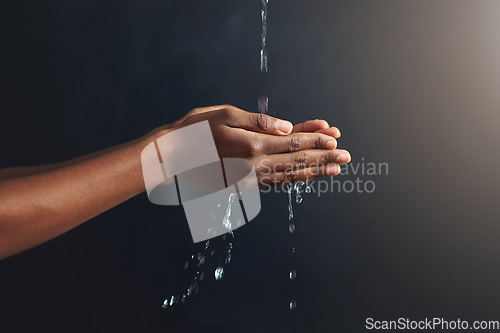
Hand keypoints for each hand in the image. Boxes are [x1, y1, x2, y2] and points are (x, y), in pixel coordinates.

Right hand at [159, 105, 350, 186]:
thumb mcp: (226, 115)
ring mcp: (249, 179)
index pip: (293, 142)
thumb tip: (288, 127)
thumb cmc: (195, 130)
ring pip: (289, 175)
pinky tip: (304, 176)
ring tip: (335, 170)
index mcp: (252, 145)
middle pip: (297, 161)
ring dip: (314, 172)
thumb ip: (260, 122)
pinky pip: (275, 182)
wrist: (171, 157)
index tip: (335, 138)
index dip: (316, 140)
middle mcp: (254, 165)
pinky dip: (293, 178)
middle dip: (324, 158)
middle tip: (347, 157)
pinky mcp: (243, 186)